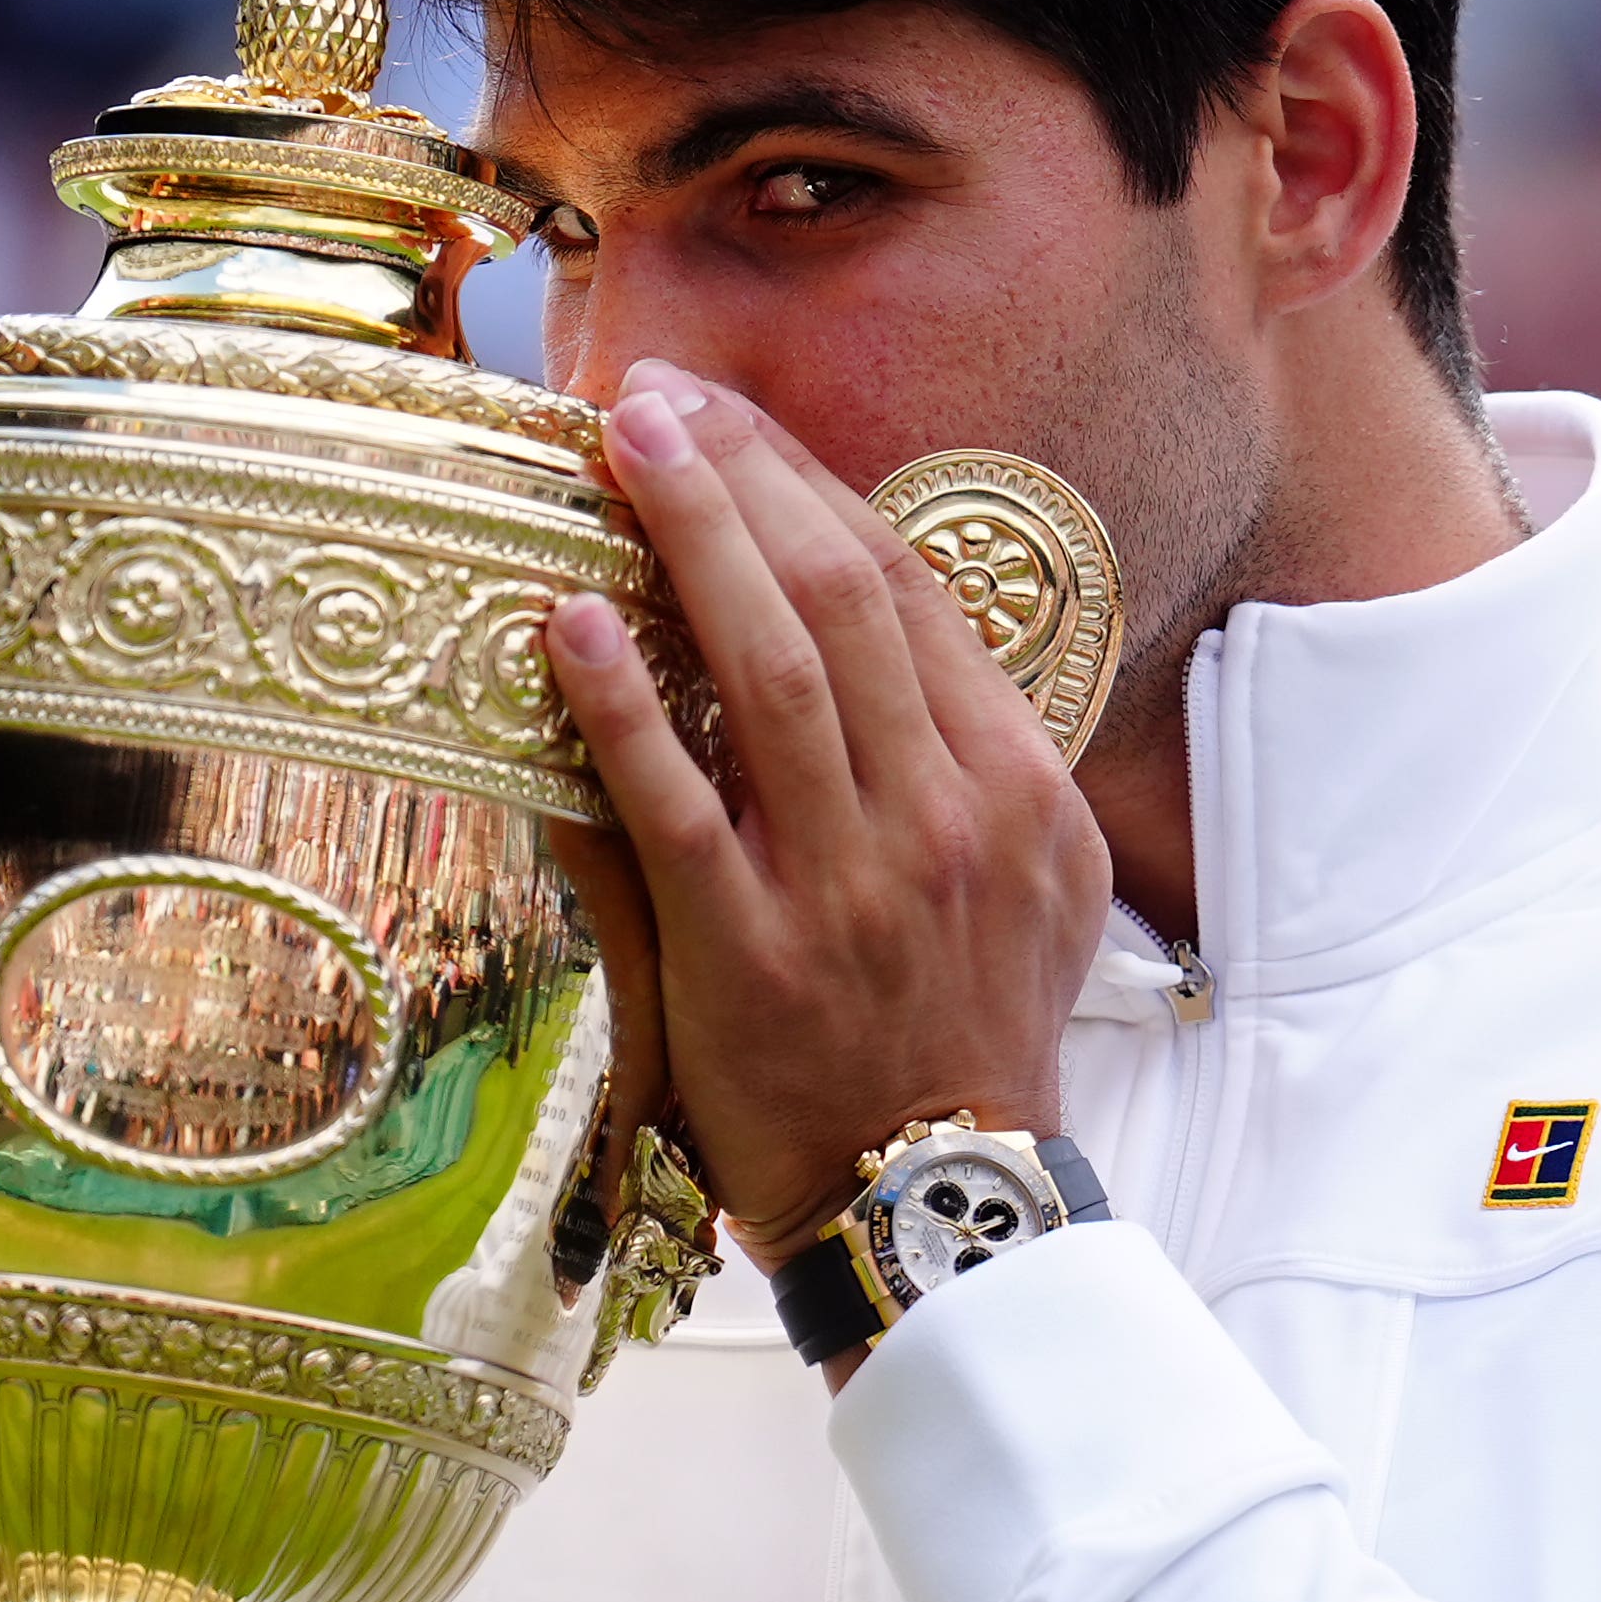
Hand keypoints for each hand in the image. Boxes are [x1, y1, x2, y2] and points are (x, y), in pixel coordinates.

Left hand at [541, 360, 1110, 1247]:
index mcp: (1012, 786)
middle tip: (657, 398)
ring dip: (693, 542)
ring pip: (774, 673)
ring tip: (621, 450)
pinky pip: (678, 804)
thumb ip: (962, 764)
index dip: (814, 488)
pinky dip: (625, 704)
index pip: (908, 593)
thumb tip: (871, 643)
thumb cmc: (964, 1039)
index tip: (736, 422)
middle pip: (841, 600)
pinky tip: (573, 621)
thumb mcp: (1027, 890)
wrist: (940, 1203)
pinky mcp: (751, 954)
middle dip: (745, 478)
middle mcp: (940, 817)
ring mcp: (849, 885)